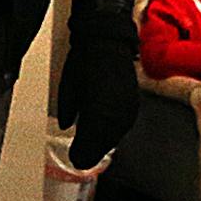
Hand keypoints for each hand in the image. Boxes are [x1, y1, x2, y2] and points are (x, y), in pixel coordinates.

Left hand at [56, 33, 140, 169]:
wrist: (108, 41)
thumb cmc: (85, 60)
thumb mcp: (68, 85)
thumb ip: (68, 109)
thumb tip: (67, 126)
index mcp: (98, 109)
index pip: (90, 141)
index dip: (81, 153)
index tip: (75, 159)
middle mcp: (116, 112)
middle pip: (104, 143)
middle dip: (91, 152)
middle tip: (79, 159)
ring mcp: (127, 108)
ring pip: (115, 137)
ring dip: (102, 145)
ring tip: (90, 150)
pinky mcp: (133, 104)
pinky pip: (123, 127)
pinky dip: (113, 135)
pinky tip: (105, 137)